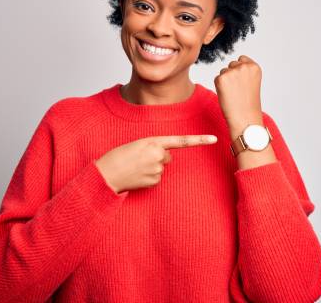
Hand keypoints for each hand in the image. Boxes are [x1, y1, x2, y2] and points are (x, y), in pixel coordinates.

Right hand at [95, 134, 217, 192]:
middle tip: (140, 158)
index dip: (199, 140)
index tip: (214, 139)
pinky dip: (148, 178)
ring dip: (151, 168)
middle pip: (167, 156)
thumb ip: (154, 147)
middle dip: (157, 157)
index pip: (181, 141)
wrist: (107, 174)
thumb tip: (166, 157)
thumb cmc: (118, 157)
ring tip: (135, 167)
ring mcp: (157, 170)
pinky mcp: (154, 182)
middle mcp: (158, 155)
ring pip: (161, 168)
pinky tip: (137, 176)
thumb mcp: (137, 145)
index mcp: (153, 141)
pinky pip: (157, 179)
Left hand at [214, 55, 263, 137]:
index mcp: (254, 67)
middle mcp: (244, 67)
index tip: (243, 83)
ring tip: (234, 94)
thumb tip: (232, 64)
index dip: (240, 71)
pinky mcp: (221, 79)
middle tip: (238, 91)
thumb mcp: (252, 82)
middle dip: (232, 75)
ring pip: (223, 71)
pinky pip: (217, 78)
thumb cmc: (248, 103)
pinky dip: (219, 87)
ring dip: (226, 81)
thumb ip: (245, 71)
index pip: (242, 59)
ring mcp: (232, 72)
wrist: (245, 118)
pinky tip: (227, 95)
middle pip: (232, 64)